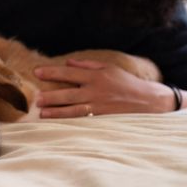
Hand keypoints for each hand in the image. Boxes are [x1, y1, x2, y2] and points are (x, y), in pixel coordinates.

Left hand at [34, 58, 169, 117]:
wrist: (149, 101)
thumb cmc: (126, 82)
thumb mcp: (109, 68)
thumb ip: (87, 66)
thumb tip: (68, 63)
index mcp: (96, 76)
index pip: (69, 74)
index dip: (52, 73)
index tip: (37, 72)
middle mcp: (96, 91)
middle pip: (69, 94)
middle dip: (51, 97)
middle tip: (36, 99)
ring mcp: (100, 107)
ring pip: (74, 110)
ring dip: (57, 112)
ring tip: (42, 113)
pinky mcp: (103, 118)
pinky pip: (83, 120)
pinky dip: (70, 121)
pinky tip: (59, 123)